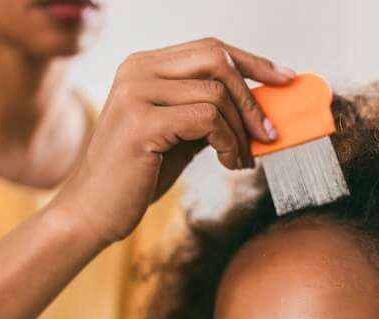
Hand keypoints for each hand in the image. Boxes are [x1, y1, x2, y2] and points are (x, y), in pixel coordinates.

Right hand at [51, 38, 294, 244]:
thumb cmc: (137, 176)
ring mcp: (135, 93)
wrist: (92, 211)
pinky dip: (229, 143)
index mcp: (143, 66)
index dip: (253, 62)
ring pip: (216, 93)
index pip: (209, 48)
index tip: (286, 79)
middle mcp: (136, 70)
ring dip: (241, 130)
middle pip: (216, 59)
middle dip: (252, 96)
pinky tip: (229, 164)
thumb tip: (262, 109)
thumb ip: (210, 115)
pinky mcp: (141, 122)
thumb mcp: (180, 136)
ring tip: (242, 160)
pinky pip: (207, 120)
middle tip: (270, 133)